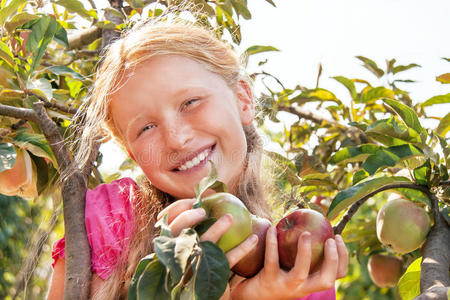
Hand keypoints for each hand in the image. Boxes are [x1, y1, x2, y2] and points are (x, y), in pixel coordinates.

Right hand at [156, 198, 258, 299]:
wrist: (205, 298)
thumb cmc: (199, 268)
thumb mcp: (192, 250)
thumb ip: (194, 232)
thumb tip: (203, 204)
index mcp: (172, 250)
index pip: (171, 227)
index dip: (181, 213)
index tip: (194, 203)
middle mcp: (180, 259)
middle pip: (180, 235)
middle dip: (189, 218)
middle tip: (203, 210)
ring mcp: (196, 269)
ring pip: (204, 246)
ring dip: (217, 229)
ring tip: (230, 217)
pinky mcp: (214, 279)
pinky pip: (229, 259)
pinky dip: (243, 248)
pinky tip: (253, 239)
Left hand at [230, 226, 347, 299]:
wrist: (253, 294)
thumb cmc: (277, 275)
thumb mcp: (294, 268)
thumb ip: (305, 253)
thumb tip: (316, 224)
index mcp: (311, 283)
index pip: (337, 275)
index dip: (343, 257)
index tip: (338, 237)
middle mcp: (302, 288)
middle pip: (325, 280)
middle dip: (332, 260)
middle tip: (330, 239)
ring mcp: (285, 286)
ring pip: (300, 273)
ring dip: (305, 253)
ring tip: (305, 234)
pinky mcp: (268, 280)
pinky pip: (272, 261)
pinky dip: (272, 243)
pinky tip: (272, 228)